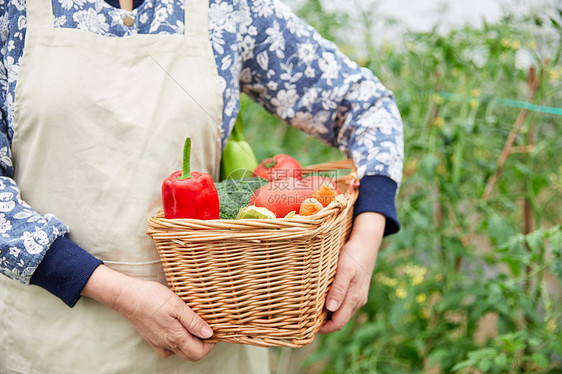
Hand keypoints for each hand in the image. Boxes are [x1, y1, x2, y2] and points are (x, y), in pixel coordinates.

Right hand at [82, 265, 214, 360]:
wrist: (127, 296)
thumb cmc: (151, 297)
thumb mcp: (177, 305)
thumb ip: (193, 321)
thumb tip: (208, 333)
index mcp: (174, 337)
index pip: (199, 353)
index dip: (210, 344)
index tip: (214, 329)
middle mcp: (166, 345)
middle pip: (191, 354)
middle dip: (202, 343)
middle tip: (206, 326)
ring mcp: (158, 344)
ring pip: (181, 351)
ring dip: (191, 341)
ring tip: (193, 323)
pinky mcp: (152, 340)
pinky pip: (170, 347)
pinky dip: (179, 340)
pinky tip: (179, 326)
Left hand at [319, 212, 384, 332]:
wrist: (366, 243)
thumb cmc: (353, 255)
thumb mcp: (344, 270)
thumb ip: (338, 289)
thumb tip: (330, 309)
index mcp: (354, 298)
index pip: (338, 323)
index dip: (323, 328)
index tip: (307, 326)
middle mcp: (357, 301)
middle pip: (339, 320)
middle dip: (324, 323)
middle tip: (305, 320)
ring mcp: (358, 296)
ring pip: (341, 313)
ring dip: (328, 315)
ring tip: (311, 310)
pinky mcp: (356, 291)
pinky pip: (344, 304)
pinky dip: (333, 306)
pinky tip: (322, 299)